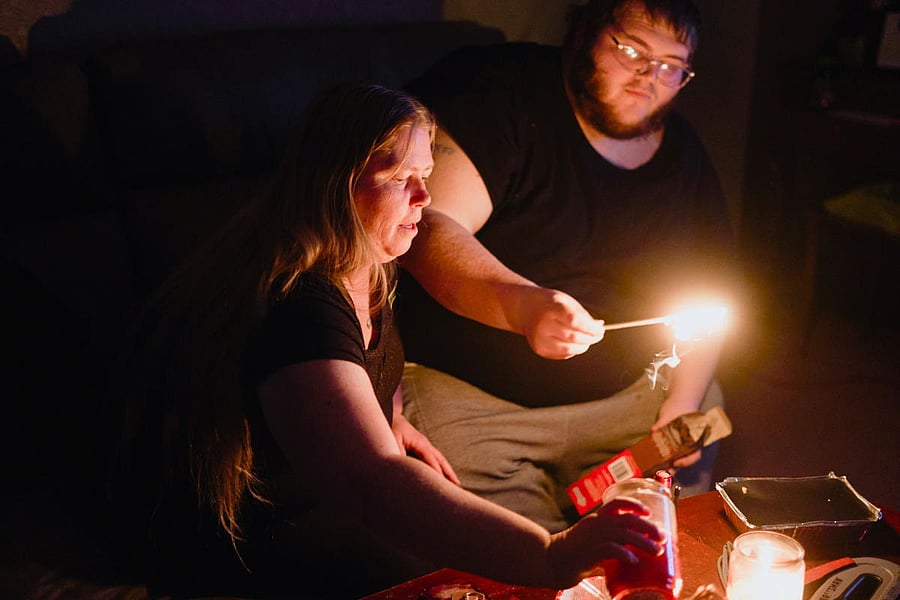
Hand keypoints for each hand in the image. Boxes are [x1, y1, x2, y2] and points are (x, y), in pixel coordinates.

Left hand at [391, 413, 461, 485]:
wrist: (392, 416)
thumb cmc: (392, 427)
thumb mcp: (393, 438)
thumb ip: (398, 452)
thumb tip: (403, 467)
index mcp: (420, 443)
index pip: (431, 460)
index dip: (437, 472)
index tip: (442, 484)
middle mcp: (426, 444)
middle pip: (441, 460)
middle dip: (449, 473)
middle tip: (458, 486)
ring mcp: (425, 446)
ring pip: (440, 460)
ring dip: (448, 471)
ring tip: (455, 484)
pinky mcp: (422, 448)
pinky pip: (434, 460)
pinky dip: (441, 468)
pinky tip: (442, 476)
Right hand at [515, 287, 604, 359]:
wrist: (525, 308)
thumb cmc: (549, 303)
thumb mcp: (566, 301)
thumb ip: (583, 315)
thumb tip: (599, 326)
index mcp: (552, 308)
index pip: (575, 321)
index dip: (591, 328)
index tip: (600, 330)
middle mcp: (543, 324)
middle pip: (573, 337)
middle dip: (590, 338)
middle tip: (598, 335)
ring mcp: (540, 338)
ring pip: (569, 349)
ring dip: (583, 346)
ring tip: (588, 340)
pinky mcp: (539, 349)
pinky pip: (562, 354)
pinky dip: (573, 350)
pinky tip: (574, 344)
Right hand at [548, 498, 662, 588]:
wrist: (549, 561)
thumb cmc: (573, 554)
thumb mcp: (592, 542)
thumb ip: (609, 544)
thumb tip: (634, 556)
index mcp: (596, 519)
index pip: (616, 503)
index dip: (634, 505)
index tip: (648, 513)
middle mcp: (595, 524)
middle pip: (626, 519)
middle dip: (648, 527)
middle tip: (662, 537)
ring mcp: (591, 538)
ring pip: (622, 533)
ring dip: (642, 541)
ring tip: (656, 550)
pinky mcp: (588, 553)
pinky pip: (610, 549)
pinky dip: (624, 554)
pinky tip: (634, 561)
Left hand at [652, 395, 701, 468]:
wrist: (678, 400)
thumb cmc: (680, 406)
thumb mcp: (672, 412)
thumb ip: (664, 422)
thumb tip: (654, 430)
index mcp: (693, 440)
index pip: (694, 456)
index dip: (686, 462)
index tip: (676, 463)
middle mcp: (686, 445)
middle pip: (682, 462)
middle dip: (672, 469)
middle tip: (662, 473)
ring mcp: (677, 445)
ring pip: (673, 460)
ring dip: (664, 467)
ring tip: (653, 471)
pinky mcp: (668, 443)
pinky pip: (664, 454)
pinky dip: (657, 459)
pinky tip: (648, 462)